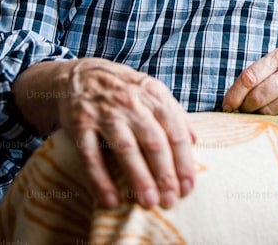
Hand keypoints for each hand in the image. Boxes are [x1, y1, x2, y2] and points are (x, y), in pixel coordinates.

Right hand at [14, 58, 196, 209]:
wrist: (80, 75)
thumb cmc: (124, 89)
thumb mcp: (153, 92)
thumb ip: (175, 114)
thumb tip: (197, 140)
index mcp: (155, 96)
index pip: (176, 132)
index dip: (184, 161)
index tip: (188, 187)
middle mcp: (132, 103)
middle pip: (154, 142)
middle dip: (165, 174)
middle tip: (171, 200)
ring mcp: (105, 113)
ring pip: (126, 149)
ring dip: (139, 178)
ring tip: (149, 202)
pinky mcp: (80, 124)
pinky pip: (91, 156)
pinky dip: (100, 180)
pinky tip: (110, 201)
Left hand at [222, 33, 277, 114]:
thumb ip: (260, 73)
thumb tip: (232, 98)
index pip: (249, 77)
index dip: (233, 95)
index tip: (226, 106)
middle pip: (257, 97)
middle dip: (244, 109)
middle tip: (240, 113)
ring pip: (269, 110)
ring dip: (258, 116)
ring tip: (256, 116)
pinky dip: (276, 120)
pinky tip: (276, 118)